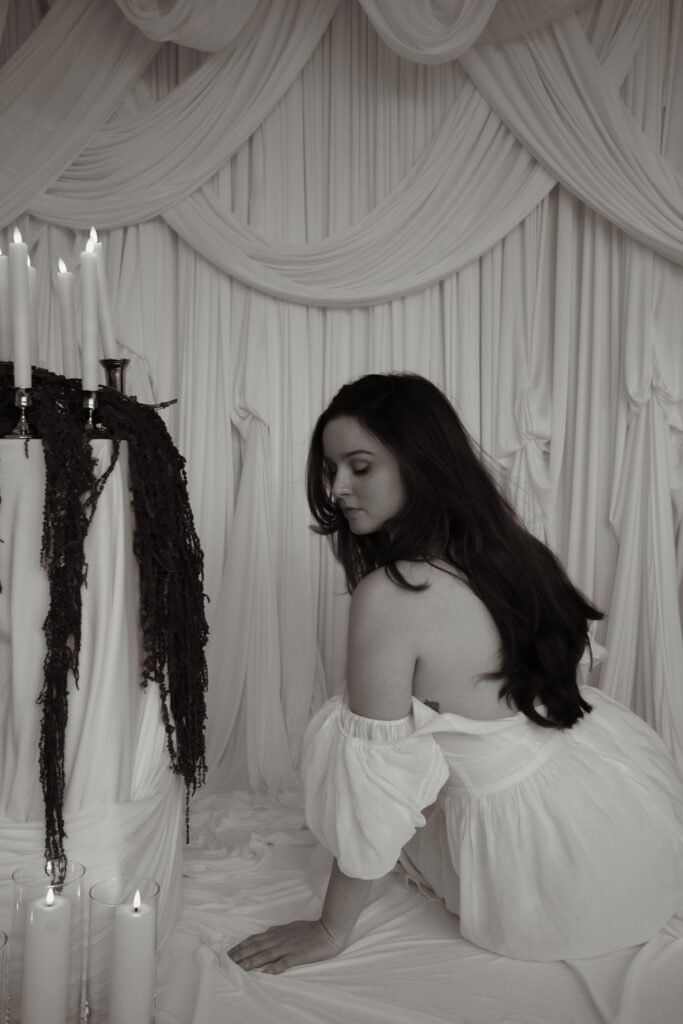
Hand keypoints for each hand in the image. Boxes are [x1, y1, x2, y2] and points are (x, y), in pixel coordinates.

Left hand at [227, 918, 343, 973]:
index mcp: (277, 932)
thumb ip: (279, 930)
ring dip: (250, 962)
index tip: (230, 952)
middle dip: (240, 955)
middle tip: (227, 961)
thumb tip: (268, 931)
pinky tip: (264, 974)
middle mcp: (279, 939)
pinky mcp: (297, 955)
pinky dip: (272, 968)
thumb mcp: (291, 926)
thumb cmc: (310, 929)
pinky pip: (282, 963)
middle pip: (255, 947)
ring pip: (264, 955)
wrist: (328, 931)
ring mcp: (287, 947)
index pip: (254, 939)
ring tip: (239, 968)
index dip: (241, 946)